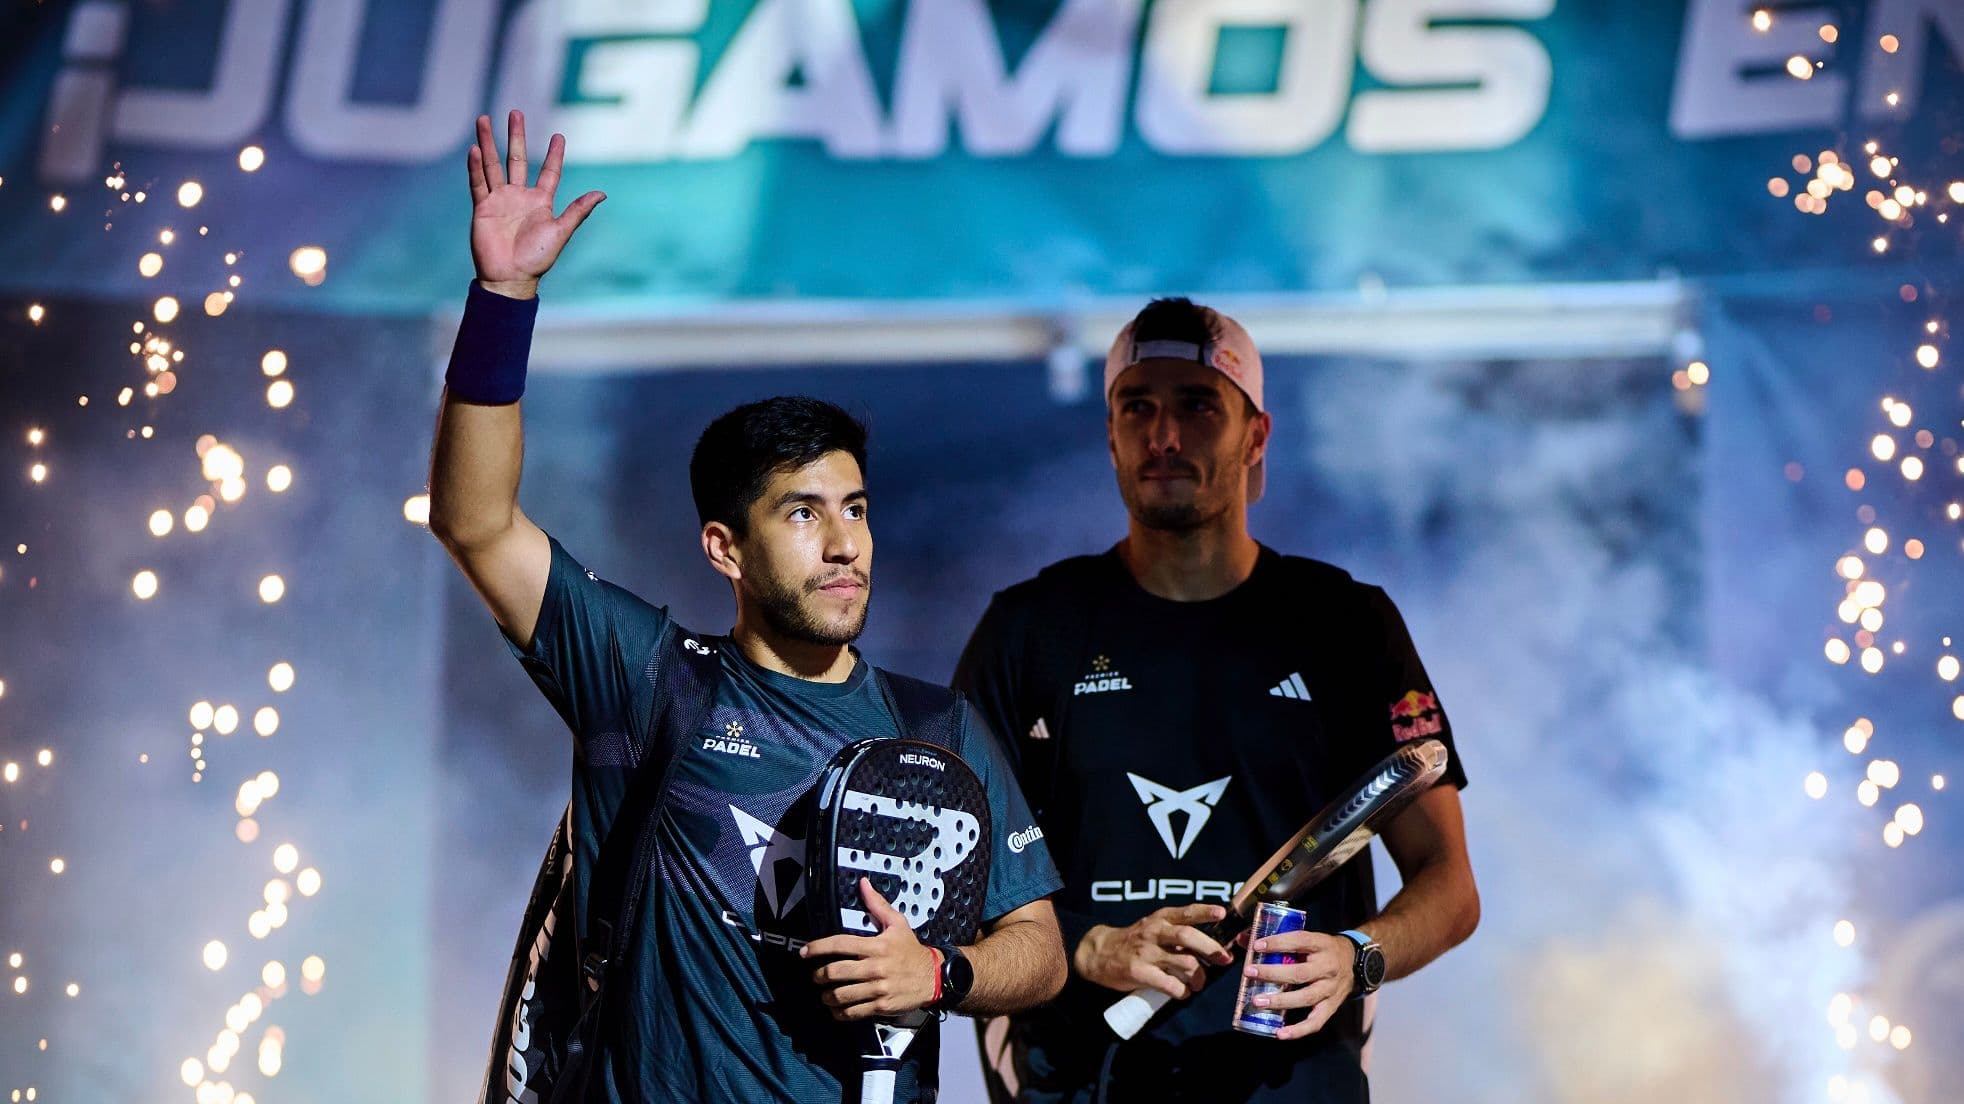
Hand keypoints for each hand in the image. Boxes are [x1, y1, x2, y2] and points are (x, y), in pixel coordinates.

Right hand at [466, 110, 605, 298]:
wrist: (510, 278)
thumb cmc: (537, 259)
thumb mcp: (561, 231)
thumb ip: (578, 211)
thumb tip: (602, 193)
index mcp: (541, 202)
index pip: (549, 172)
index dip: (554, 154)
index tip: (559, 135)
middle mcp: (519, 196)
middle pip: (516, 159)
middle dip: (516, 135)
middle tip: (515, 112)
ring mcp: (499, 200)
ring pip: (492, 165)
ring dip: (488, 142)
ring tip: (483, 119)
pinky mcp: (482, 208)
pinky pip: (478, 183)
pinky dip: (475, 166)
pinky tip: (474, 149)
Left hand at [800, 878, 937, 1020]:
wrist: (934, 976)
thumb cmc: (912, 950)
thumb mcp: (898, 923)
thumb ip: (877, 904)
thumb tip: (863, 884)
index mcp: (876, 946)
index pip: (840, 944)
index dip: (818, 948)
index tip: (805, 952)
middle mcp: (875, 967)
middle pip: (835, 972)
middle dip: (819, 975)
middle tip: (816, 976)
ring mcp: (878, 988)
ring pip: (841, 995)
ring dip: (827, 996)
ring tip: (825, 993)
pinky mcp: (881, 1006)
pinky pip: (853, 1012)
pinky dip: (840, 1012)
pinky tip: (836, 1009)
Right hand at [1073, 904, 1233, 998]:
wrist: (1098, 953)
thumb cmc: (1133, 941)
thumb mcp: (1152, 927)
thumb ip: (1176, 932)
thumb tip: (1211, 945)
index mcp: (1160, 919)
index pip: (1185, 912)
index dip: (1204, 911)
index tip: (1222, 913)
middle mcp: (1154, 932)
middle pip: (1188, 936)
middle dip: (1211, 949)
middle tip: (1224, 960)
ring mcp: (1146, 952)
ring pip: (1184, 962)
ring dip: (1199, 976)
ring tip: (1198, 983)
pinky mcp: (1139, 972)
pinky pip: (1169, 984)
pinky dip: (1182, 991)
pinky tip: (1183, 993)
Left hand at [1240, 930, 1354, 1038]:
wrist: (1354, 962)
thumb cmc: (1320, 949)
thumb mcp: (1306, 939)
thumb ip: (1275, 939)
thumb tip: (1242, 939)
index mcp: (1322, 944)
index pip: (1300, 940)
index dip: (1278, 943)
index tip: (1256, 946)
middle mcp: (1329, 967)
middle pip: (1300, 973)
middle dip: (1272, 973)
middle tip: (1249, 972)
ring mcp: (1331, 989)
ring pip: (1306, 997)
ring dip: (1280, 1001)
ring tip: (1256, 1002)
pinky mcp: (1331, 1007)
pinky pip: (1316, 1022)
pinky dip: (1298, 1030)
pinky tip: (1279, 1033)